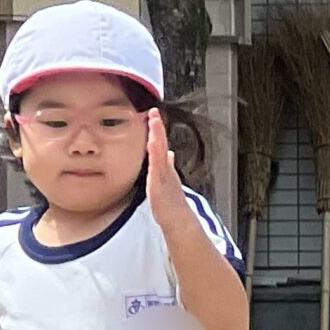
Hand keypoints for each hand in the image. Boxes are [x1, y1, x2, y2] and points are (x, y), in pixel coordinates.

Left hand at [145, 109, 197, 242]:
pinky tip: (151, 144)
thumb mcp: (168, 178)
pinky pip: (157, 167)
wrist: (177, 218)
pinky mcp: (159, 184)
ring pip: (159, 152)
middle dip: (157, 127)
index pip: (160, 143)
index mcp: (165, 166)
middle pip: (161, 143)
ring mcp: (163, 175)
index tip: (153, 113)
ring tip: (154, 122)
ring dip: (157, 136)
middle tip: (153, 111)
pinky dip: (155, 155)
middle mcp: (165, 168)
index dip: (157, 128)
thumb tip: (169, 153)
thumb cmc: (171, 201)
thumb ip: (167, 164)